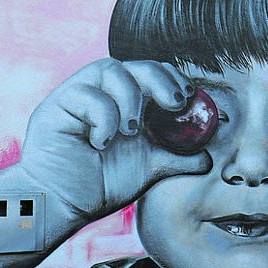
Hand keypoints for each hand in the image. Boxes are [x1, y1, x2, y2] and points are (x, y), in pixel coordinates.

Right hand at [20, 58, 212, 229]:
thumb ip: (176, 159)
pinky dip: (103, 117)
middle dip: (160, 78)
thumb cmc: (99, 185)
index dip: (173, 79)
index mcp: (126, 103)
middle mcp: (103, 94)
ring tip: (130, 132)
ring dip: (129, 98)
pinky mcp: (58, 104)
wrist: (61, 204)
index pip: (152, 74)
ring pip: (110, 68)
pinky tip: (100, 143)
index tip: (188, 99)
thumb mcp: (148, 169)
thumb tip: (209, 158)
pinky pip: (87, 94)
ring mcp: (79, 95)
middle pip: (134, 64)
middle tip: (174, 103)